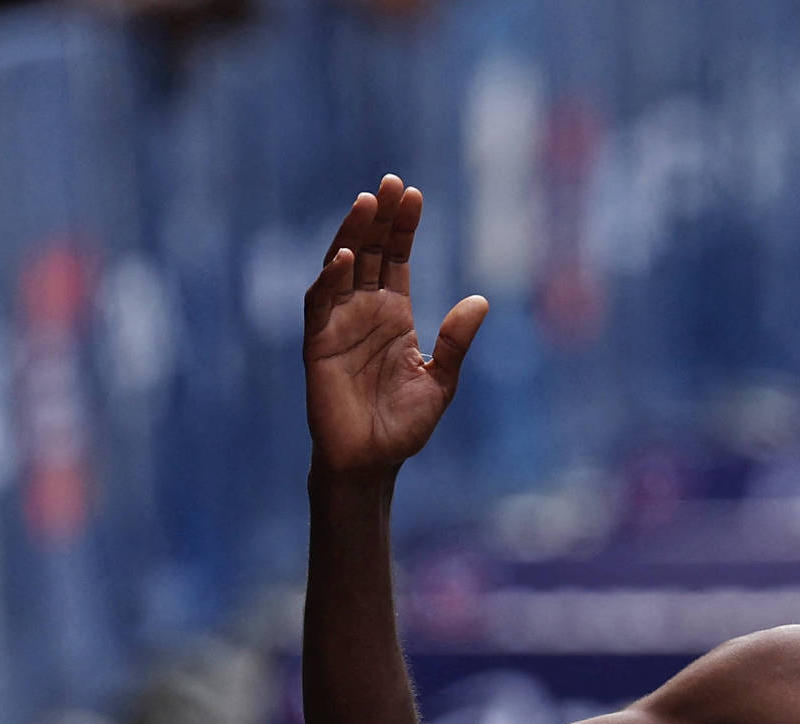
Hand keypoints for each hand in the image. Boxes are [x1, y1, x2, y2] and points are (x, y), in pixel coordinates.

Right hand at [303, 175, 487, 473]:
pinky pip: (321, 304)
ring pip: (342, 268)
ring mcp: (339, 325)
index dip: (404, 227)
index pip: (398, 259)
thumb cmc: (403, 425)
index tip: (415, 195)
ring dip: (354, 235)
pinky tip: (346, 258)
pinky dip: (330, 280)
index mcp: (395, 316)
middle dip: (381, 218)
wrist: (372, 463)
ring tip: (368, 202)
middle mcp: (364, 312)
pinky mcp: (318, 345)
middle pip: (372, 253)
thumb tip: (480, 299)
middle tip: (393, 183)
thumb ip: (456, 341)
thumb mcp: (441, 381)